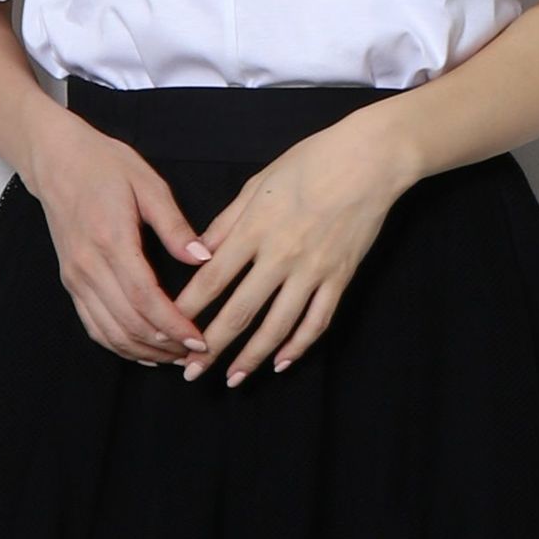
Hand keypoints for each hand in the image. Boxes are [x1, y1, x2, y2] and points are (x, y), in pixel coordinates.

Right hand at [28, 111, 213, 365]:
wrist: (56, 159)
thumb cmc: (104, 165)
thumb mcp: (148, 184)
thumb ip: (175, 226)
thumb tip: (204, 258)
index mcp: (111, 240)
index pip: (146, 298)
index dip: (175, 325)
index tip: (200, 338)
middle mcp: (89, 265)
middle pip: (129, 323)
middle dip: (166, 346)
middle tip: (198, 354)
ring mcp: (76, 277)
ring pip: (110, 332)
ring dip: (145, 351)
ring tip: (177, 357)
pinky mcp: (70, 281)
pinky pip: (93, 325)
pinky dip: (119, 344)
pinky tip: (145, 351)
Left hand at [170, 107, 419, 385]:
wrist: (370, 159)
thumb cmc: (310, 161)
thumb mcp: (258, 183)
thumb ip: (227, 222)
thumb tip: (197, 252)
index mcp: (255, 228)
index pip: (212, 279)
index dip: (188, 309)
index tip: (168, 329)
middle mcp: (282, 255)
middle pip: (240, 311)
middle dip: (212, 346)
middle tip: (191, 373)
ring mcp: (313, 270)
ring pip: (278, 325)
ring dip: (252, 357)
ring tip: (232, 378)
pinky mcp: (340, 277)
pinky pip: (317, 320)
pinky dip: (299, 345)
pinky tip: (281, 361)